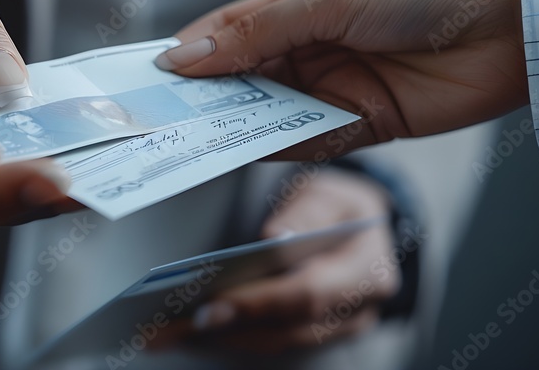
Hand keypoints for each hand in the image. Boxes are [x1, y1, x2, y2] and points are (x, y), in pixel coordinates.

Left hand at [154, 170, 398, 353]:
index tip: (208, 308)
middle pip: (286, 329)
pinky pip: (272, 343)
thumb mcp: (329, 193)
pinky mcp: (316, 335)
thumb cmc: (338, 206)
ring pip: (276, 344)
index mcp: (367, 269)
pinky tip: (194, 334)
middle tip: (173, 328)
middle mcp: (358, 310)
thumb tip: (274, 236)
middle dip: (227, 328)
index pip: (307, 294)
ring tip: (171, 334)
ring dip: (222, 339)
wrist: (360, 225)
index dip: (256, 303)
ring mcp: (340, 330)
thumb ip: (308, 211)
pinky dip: (232, 338)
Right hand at [155, 0, 525, 158]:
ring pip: (262, 115)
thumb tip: (185, 55)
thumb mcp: (327, 1)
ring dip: (230, 127)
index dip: (186, 54)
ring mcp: (326, 92)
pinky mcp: (352, 128)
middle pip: (237, 80)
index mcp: (293, 12)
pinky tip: (243, 153)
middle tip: (157, 119)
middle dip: (200, 98)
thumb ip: (257, 32)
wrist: (502, 35)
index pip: (224, 34)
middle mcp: (303, 52)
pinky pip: (301, 144)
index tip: (146, 77)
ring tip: (187, 142)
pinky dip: (273, 148)